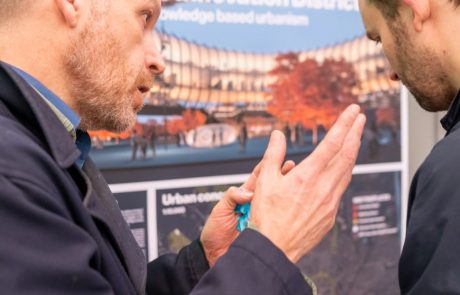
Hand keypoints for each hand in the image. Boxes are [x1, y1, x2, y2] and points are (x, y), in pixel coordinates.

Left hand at [200, 161, 295, 266]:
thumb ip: (231, 196)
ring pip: (277, 204)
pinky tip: (294, 210)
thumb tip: (247, 192)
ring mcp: (262, 218)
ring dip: (286, 195)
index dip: (268, 167)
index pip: (258, 178)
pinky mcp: (266, 232)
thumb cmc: (214, 232)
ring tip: (296, 185)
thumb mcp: (219, 209)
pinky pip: (277, 223)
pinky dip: (286, 216)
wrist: (214, 256)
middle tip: (292, 167)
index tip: (277, 157)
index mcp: (244, 197)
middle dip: (283, 177)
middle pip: (272, 189)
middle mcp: (255, 206)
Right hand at [250, 104, 365, 262]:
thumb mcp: (264, 181)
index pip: (332, 143)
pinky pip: (341, 188)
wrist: (275, 248)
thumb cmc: (267, 217)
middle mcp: (323, 187)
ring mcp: (330, 202)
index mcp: (307, 176)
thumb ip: (273, 154)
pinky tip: (342, 168)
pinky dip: (344, 172)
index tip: (353, 111)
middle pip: (347, 154)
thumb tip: (278, 135)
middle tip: (359, 118)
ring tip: (354, 138)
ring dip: (352, 151)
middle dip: (355, 132)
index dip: (344, 124)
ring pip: (347, 171)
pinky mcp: (331, 214)